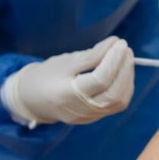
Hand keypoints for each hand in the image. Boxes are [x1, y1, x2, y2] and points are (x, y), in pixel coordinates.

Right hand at [0, 36, 134, 127]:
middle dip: (124, 68)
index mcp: (68, 95)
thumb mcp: (65, 62)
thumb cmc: (45, 77)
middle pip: (114, 93)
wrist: (31, 100)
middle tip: (125, 48)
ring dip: (127, 77)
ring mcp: (89, 117)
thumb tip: (115, 43)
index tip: (120, 42)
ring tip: (125, 57)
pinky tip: (122, 71)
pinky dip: (123, 87)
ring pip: (119, 101)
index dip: (114, 59)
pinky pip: (116, 104)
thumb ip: (92, 54)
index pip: (100, 79)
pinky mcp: (95, 117)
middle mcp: (81, 110)